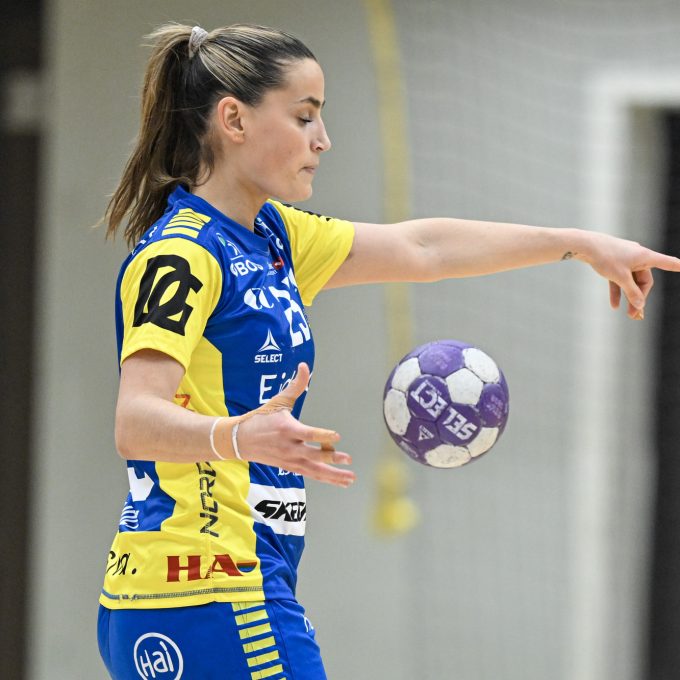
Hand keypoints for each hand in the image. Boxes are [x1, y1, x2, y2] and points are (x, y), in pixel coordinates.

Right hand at [236, 363, 354, 487]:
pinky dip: (327, 479)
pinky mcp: (290, 468)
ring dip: (333, 476)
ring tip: (350, 478)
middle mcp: (289, 447)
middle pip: (313, 455)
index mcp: (287, 429)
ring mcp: (290, 460)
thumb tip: (304, 365)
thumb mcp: (279, 400)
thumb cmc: (262, 417)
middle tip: (348, 459)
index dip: (322, 436)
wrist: (240, 440)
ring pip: (314, 470)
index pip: (308, 434)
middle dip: (331, 458)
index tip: (336, 436)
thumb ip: (296, 385)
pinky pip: (311, 475)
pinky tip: (341, 481)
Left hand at [576, 232, 679, 319]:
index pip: (667, 262)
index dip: (676, 266)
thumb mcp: (620, 278)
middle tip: (635, 315)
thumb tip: (641, 305)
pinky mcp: (614, 262)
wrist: (584, 245)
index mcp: (645, 256)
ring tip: (627, 315)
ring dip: (629, 297)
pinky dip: (617, 290)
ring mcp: (625, 259)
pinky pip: (619, 279)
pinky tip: (614, 305)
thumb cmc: (605, 257)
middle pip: (644, 281)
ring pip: (631, 281)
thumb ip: (632, 292)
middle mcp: (638, 256)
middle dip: (639, 298)